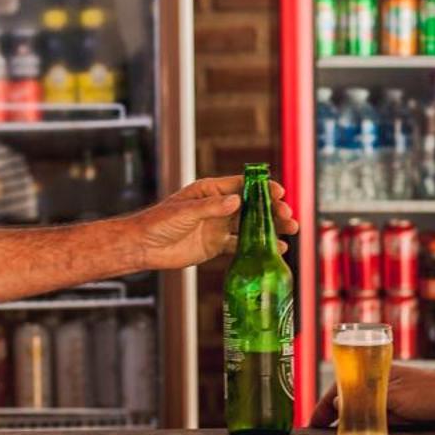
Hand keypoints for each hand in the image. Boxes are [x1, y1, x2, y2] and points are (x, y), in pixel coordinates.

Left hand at [126, 176, 300, 270]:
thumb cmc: (159, 221)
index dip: (262, 188)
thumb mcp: (185, 211)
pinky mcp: (216, 245)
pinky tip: (276, 249)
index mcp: (210, 191)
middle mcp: (217, 207)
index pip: (242, 186)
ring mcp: (218, 226)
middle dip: (271, 210)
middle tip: (288, 216)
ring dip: (270, 228)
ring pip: (250, 225)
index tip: (279, 193)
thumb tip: (237, 201)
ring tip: (291, 230)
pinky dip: (258, 247)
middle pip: (251, 206)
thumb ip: (212, 208)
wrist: (143, 246)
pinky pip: (241, 246)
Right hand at [308, 363, 434, 429]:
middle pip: (351, 397)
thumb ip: (366, 403)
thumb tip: (340, 407)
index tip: (313, 423)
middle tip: (322, 433)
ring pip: (365, 409)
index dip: (325, 405)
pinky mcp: (407, 409)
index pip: (341, 387)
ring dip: (353, 422)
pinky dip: (371, 427)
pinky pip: (382, 418)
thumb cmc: (431, 395)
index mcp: (377, 372)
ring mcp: (395, 395)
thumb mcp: (393, 399)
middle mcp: (384, 382)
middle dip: (335, 413)